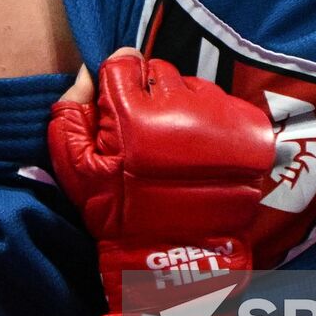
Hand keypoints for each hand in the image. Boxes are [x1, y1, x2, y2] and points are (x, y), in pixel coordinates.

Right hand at [49, 48, 275, 310]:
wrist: (174, 252)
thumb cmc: (117, 210)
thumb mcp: (73, 165)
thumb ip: (71, 110)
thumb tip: (87, 71)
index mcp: (132, 112)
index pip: (123, 63)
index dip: (118, 83)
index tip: (119, 107)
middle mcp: (177, 105)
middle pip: (159, 71)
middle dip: (150, 94)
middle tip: (147, 133)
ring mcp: (215, 115)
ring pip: (192, 86)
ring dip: (182, 105)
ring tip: (176, 146)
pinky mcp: (243, 127)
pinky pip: (222, 103)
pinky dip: (212, 119)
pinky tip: (201, 151)